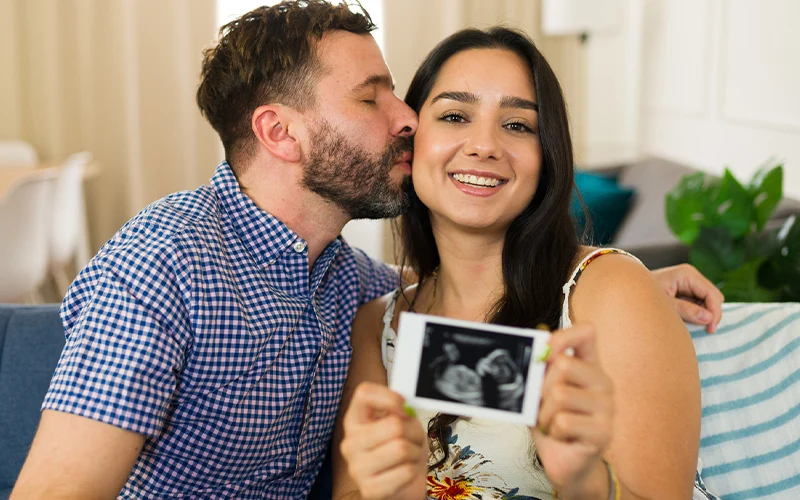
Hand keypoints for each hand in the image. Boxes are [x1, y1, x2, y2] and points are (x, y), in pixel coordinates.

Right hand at [340, 382, 427, 499]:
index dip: (389, 396)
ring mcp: (356, 468)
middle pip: (393, 424)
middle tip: (414, 438)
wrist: (403, 484)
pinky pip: (405, 471)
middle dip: (414, 431)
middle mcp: (349, 443)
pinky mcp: (369, 489)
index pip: (363, 394)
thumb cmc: (401, 448)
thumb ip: (400, 410)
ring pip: (401, 448)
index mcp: (354, 421)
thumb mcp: (402, 422)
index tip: (403, 406)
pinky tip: (405, 473)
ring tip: (410, 456)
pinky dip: (413, 471)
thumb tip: (405, 407)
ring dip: (415, 452)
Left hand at [532, 324, 613, 495]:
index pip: (586, 333)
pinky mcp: (603, 432)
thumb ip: (540, 369)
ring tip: (551, 424)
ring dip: (544, 414)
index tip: (543, 351)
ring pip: (559, 395)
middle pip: (563, 364)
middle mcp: (603, 383)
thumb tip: (536, 344)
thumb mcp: (541, 392)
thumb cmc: (552, 423)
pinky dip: (552, 432)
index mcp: (590, 366)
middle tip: (542, 405)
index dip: (562, 335)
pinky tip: (561, 437)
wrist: (566, 464)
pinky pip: (563, 422)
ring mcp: (607, 408)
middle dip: (541, 386)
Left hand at [651, 264, 723, 332]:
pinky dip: (699, 311)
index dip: (715, 312)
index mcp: (687, 274)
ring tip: (691, 322)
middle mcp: (691, 275)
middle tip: (705, 330)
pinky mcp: (687, 289)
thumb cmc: (644, 296)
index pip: (712, 294)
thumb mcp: (665, 305)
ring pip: (709, 300)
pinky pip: (700, 301)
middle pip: (714, 296)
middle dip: (712, 313)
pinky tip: (688, 317)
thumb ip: (686, 310)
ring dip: (705, 313)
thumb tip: (708, 318)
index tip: (711, 329)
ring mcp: (690, 281)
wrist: (628, 289)